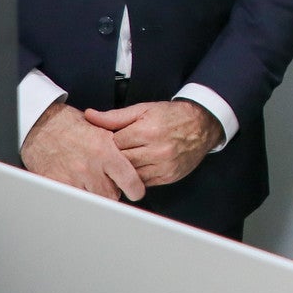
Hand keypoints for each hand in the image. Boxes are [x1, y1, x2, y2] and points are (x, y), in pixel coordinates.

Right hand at [22, 100, 144, 200]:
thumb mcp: (101, 129)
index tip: (135, 191)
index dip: (135, 189)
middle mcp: (89, 165)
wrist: (41, 126)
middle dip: (114, 191)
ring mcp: (72, 177)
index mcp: (104, 150)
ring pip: (94, 200)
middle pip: (112, 195)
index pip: (129, 180)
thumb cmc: (70, 125)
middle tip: (110, 183)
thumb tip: (136, 161)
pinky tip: (79, 186)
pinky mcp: (57, 184)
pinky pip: (75, 200)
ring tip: (93, 183)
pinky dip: (79, 196)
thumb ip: (119, 147)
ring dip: (96, 195)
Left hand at [81, 100, 220, 187]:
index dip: (107, 143)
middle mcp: (157, 150)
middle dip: (114, 158)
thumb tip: (90, 116)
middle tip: (112, 153)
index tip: (107, 141)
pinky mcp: (169, 176)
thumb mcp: (143, 110)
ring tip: (123, 161)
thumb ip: (115, 116)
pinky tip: (136, 168)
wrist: (202, 124)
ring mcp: (164, 166)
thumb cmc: (171, 115)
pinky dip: (137, 176)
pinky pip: (144, 182)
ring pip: (131, 175)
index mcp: (147, 131)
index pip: (113, 145)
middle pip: (121, 162)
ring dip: (124, 170)